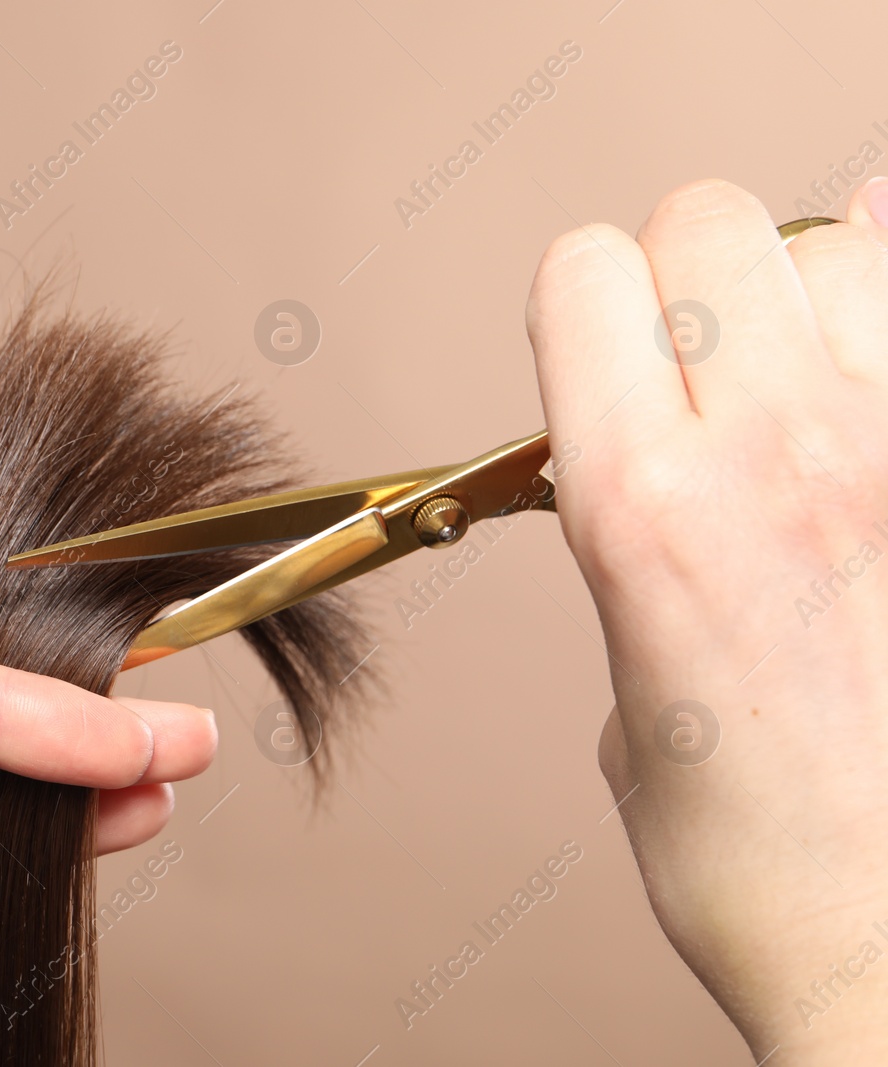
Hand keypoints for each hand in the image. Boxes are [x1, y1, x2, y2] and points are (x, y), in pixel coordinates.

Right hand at [529, 178, 887, 1062]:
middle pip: (712, 218)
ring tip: (819, 386)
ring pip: (850, 241)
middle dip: (688, 273)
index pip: (584, 274)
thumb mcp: (628, 699)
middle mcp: (783, 459)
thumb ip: (638, 558)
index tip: (595, 363)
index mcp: (647, 516)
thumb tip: (666, 458)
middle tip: (704, 363)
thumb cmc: (764, 863)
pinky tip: (876, 405)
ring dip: (816, 289)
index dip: (578, 307)